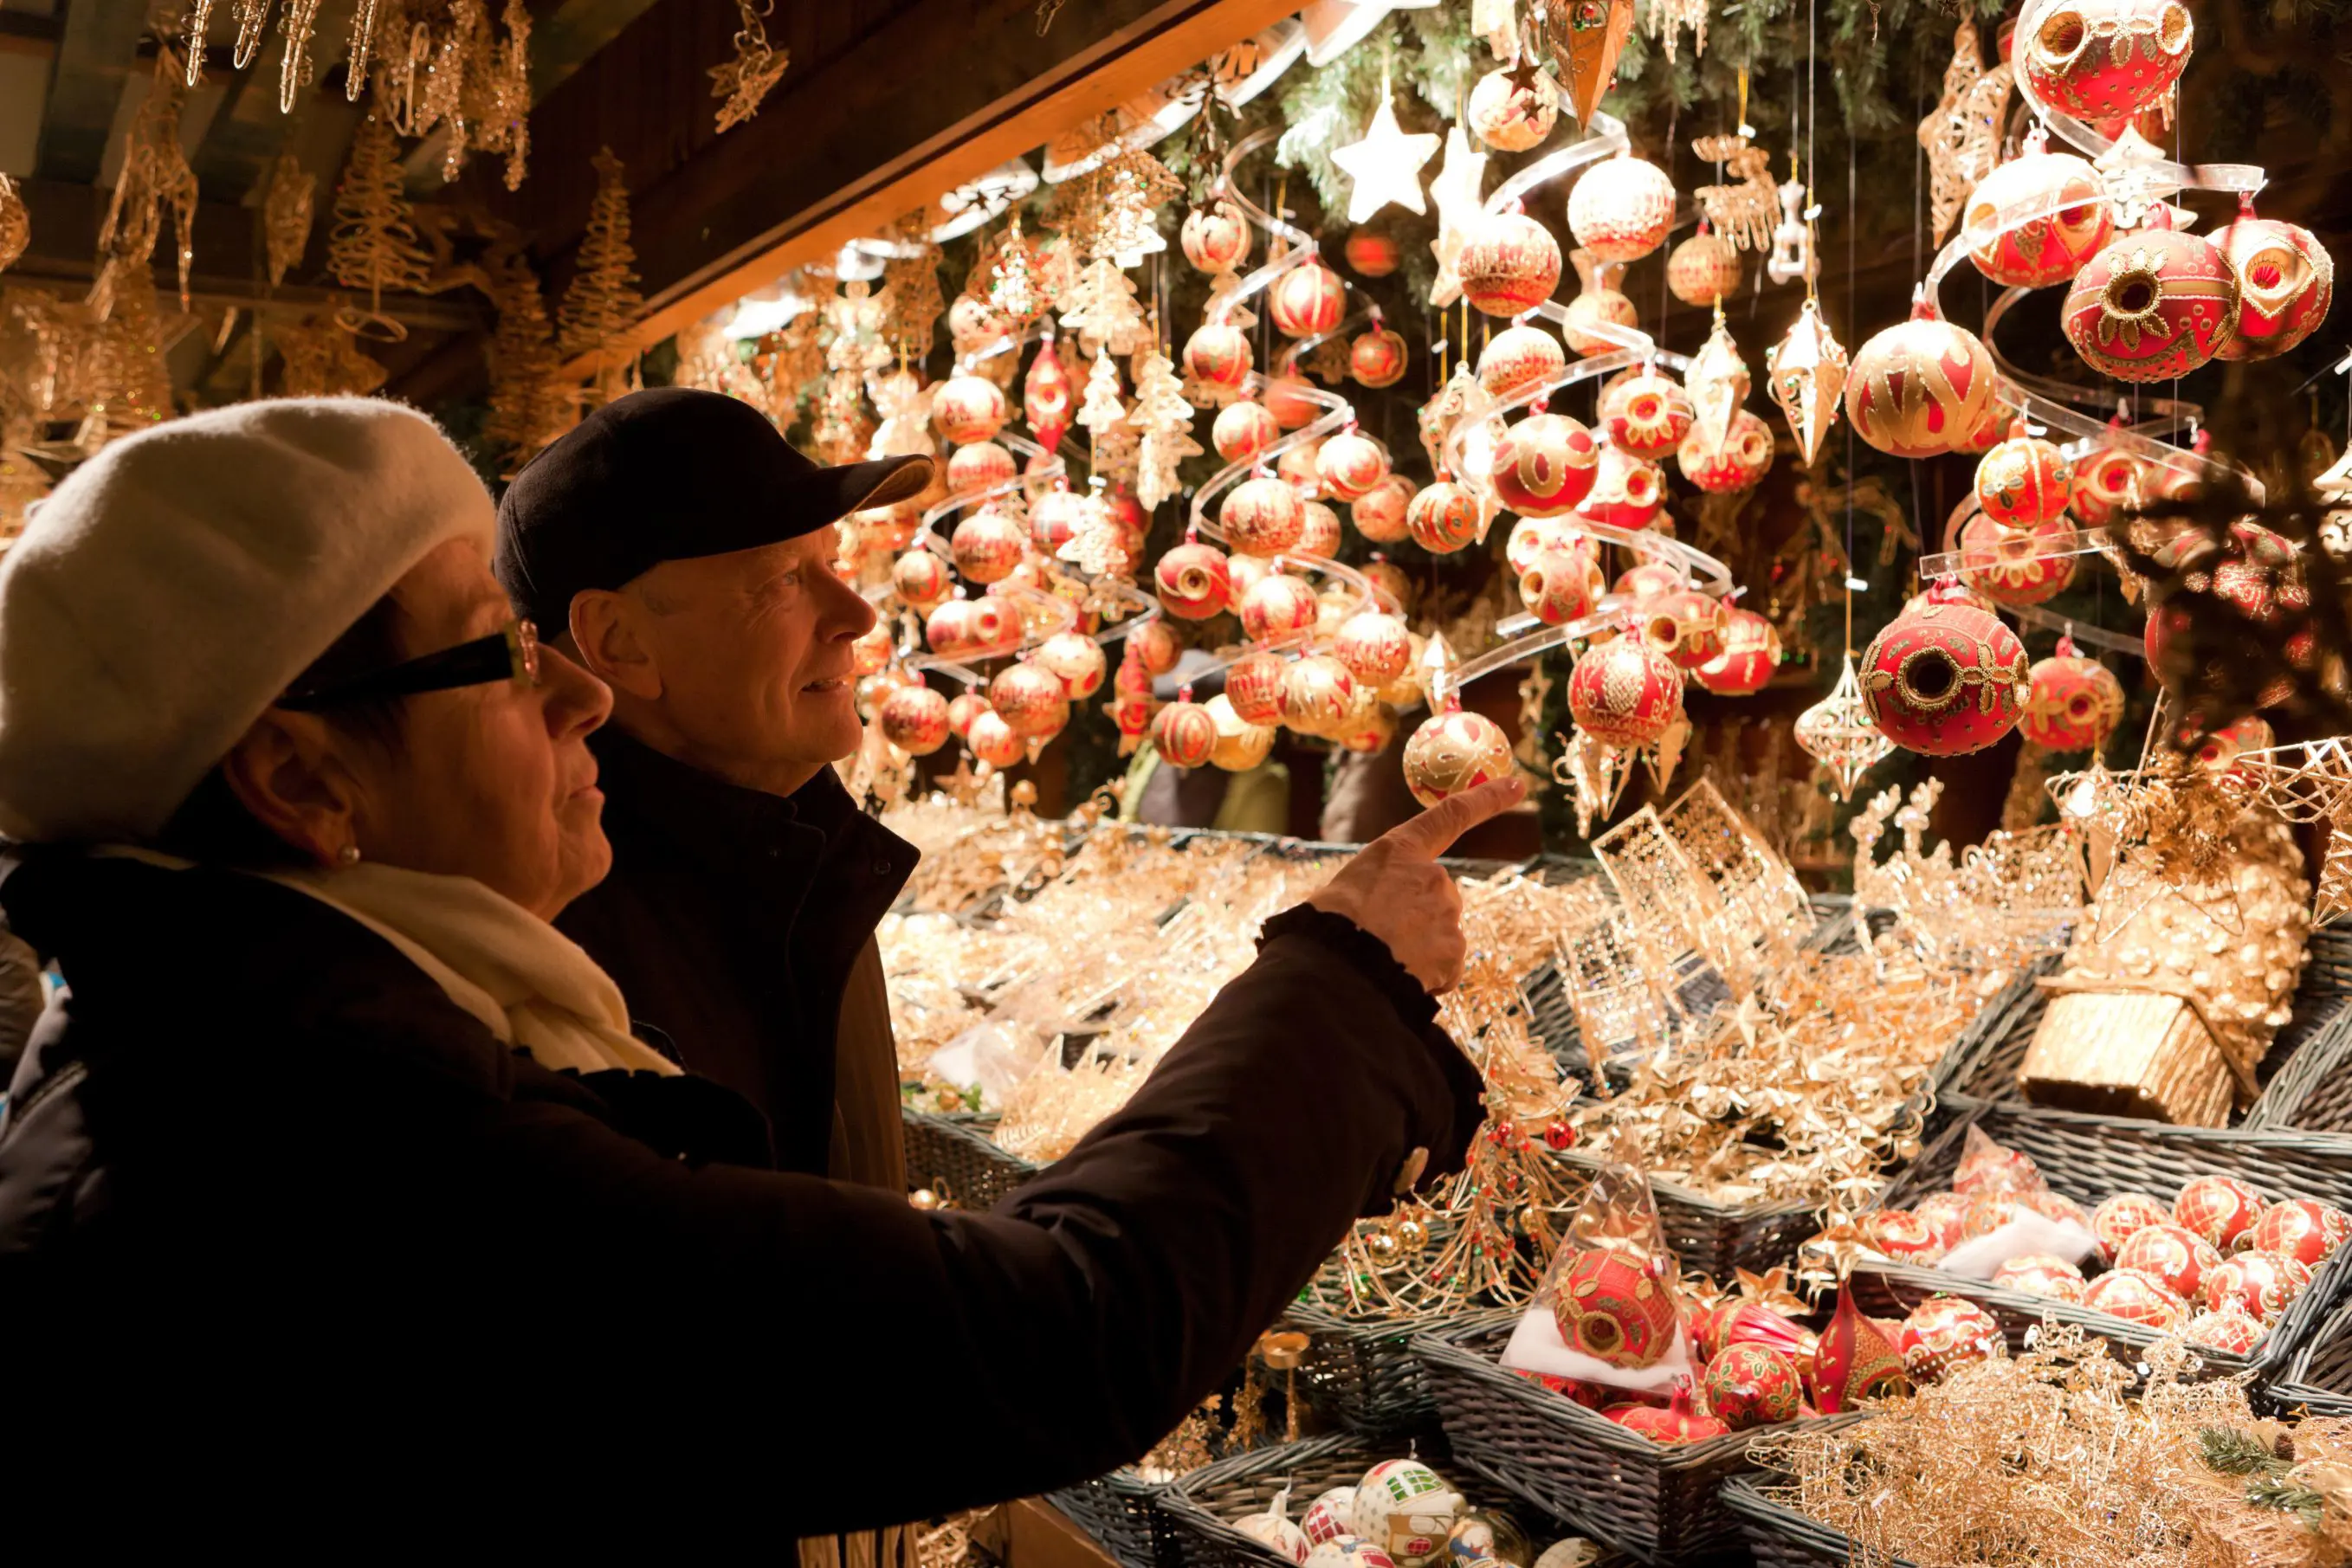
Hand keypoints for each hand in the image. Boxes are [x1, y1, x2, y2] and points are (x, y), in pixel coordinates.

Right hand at [1306, 775, 1526, 992]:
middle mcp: (1433, 875)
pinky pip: (1445, 968)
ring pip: (1440, 936)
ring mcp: (1447, 913)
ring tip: (1382, 959)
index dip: (1488, 798)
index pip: (1451, 814)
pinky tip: (1399, 977)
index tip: (1517, 784)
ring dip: (1418, 950)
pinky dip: (1428, 977)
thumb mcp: (1344, 890)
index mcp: (1400, 850)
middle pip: (1437, 897)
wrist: (1336, 966)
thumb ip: (1379, 890)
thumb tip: (1379, 916)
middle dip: (1415, 919)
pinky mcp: (1455, 951)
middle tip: (1379, 937)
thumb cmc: (1326, 925)